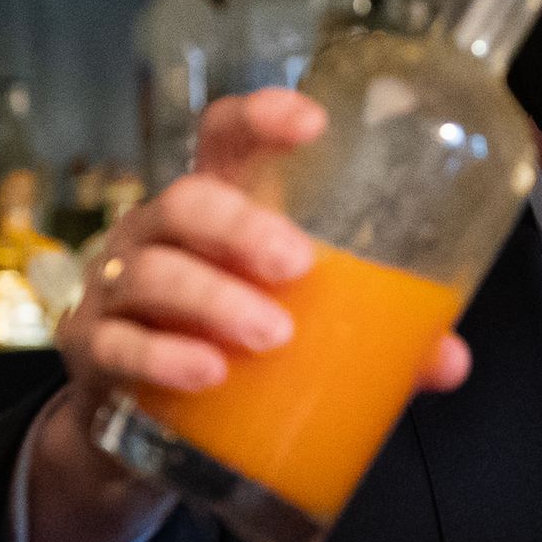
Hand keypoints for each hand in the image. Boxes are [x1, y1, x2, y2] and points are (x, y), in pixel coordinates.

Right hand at [24, 90, 471, 541]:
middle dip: (243, 227)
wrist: (133, 422)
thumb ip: (372, 338)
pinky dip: (163, 356)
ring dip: (215, 299)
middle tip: (299, 265)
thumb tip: (450, 360)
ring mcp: (117, 289)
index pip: (225, 140)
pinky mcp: (91, 351)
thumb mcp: (296, 328)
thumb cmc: (225, 342)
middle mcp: (159, 235)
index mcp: (217, 212)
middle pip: (188, 201)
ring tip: (274, 335)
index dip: (260, 119)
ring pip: (154, 272)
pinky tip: (207, 373)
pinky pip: (117, 343)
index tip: (313, 123)